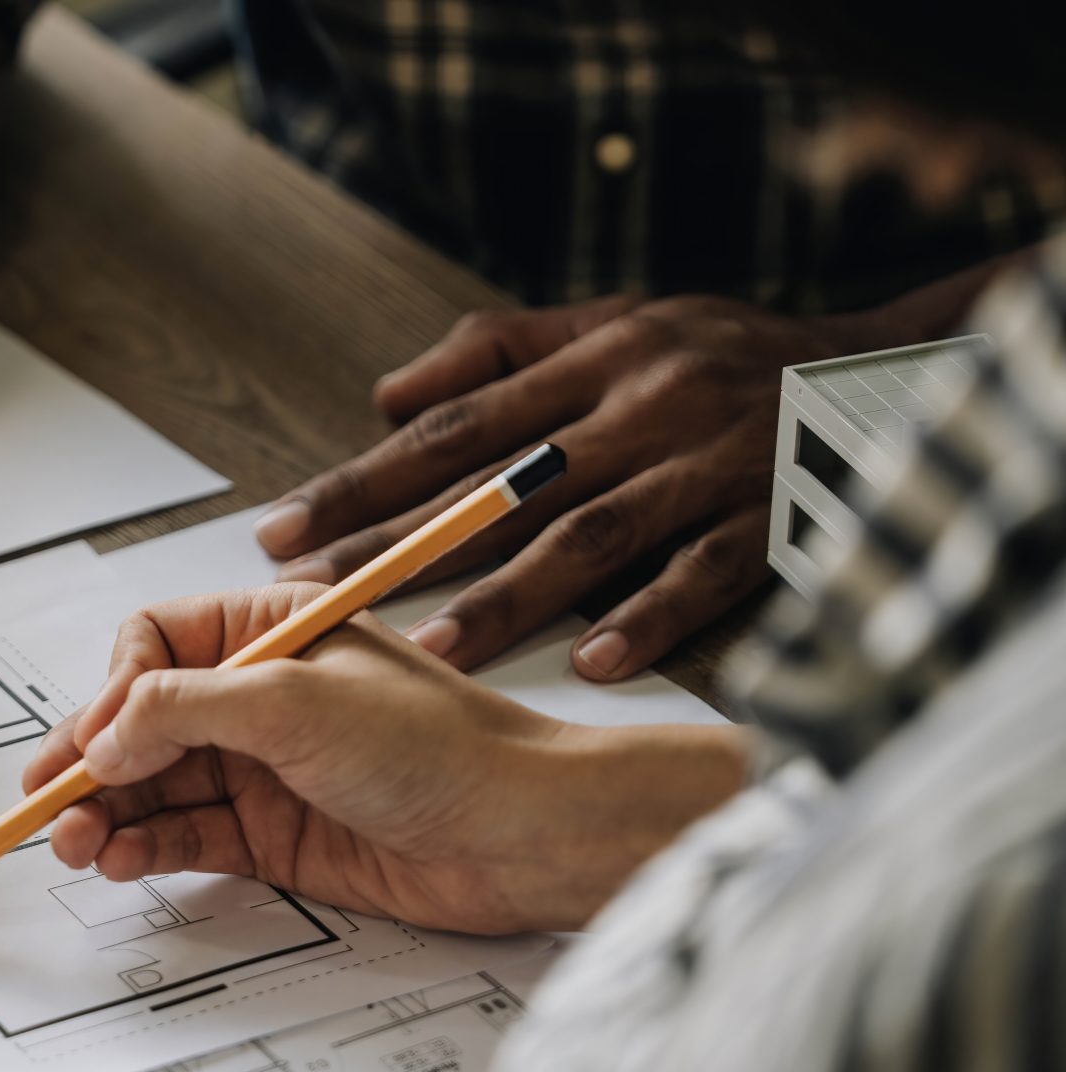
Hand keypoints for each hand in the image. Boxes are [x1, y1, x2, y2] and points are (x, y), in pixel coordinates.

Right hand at [20, 585, 753, 933]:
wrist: (521, 834)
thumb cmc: (438, 744)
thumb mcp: (294, 702)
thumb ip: (182, 712)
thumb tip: (102, 738)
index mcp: (266, 630)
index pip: (151, 646)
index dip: (112, 694)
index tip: (95, 745)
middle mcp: (258, 695)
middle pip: (139, 723)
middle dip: (88, 764)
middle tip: (46, 805)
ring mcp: (263, 767)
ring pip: (153, 787)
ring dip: (106, 814)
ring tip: (75, 846)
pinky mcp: (274, 835)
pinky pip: (186, 838)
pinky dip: (145, 849)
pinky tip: (120, 861)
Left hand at [253, 295, 873, 680]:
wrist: (873, 372)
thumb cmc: (719, 350)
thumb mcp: (613, 319)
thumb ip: (496, 350)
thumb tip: (385, 398)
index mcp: (595, 361)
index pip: (453, 430)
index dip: (364, 481)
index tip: (285, 529)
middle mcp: (641, 412)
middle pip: (501, 489)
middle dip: (401, 547)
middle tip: (318, 600)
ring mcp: (705, 472)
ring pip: (590, 540)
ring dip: (508, 600)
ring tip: (428, 653)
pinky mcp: (764, 526)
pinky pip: (700, 578)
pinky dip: (648, 619)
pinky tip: (593, 664)